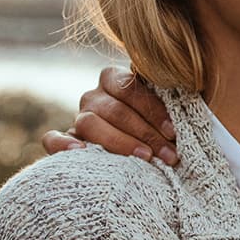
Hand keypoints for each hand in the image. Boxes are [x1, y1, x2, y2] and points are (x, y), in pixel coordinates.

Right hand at [39, 66, 180, 163]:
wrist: (136, 148)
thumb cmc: (156, 128)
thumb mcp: (163, 112)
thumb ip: (168, 104)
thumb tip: (187, 114)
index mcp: (115, 80)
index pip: (130, 89)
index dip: (154, 110)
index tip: (174, 132)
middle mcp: (94, 96)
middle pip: (115, 110)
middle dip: (146, 133)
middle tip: (169, 155)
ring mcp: (78, 117)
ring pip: (90, 123)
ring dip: (119, 142)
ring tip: (143, 159)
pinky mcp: (63, 140)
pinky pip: (52, 139)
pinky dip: (63, 145)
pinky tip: (80, 153)